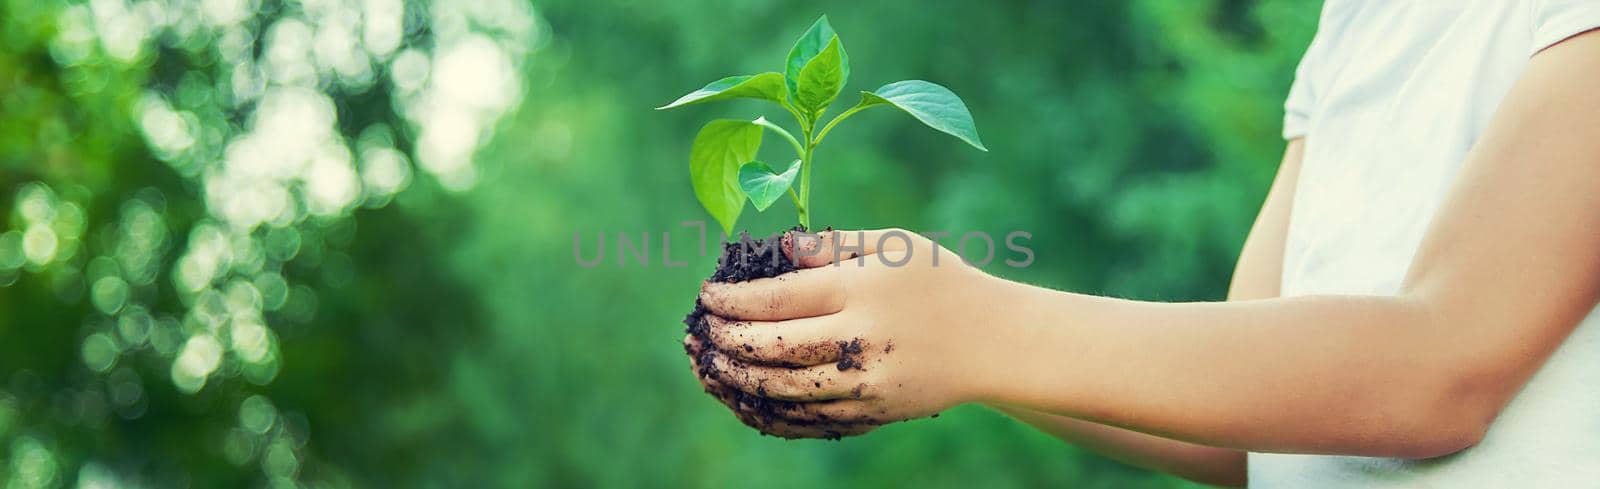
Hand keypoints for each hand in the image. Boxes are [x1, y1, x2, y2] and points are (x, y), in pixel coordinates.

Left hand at [693, 229, 1002, 436]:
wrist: (994, 341)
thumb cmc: (941, 281)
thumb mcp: (893, 245)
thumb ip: (831, 244)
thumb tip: (777, 244)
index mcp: (859, 289)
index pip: (775, 298)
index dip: (731, 300)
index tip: (707, 296)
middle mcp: (858, 337)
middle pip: (771, 346)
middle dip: (726, 341)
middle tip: (701, 332)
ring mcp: (865, 381)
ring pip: (783, 389)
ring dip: (738, 380)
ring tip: (712, 368)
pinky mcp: (873, 411)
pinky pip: (809, 419)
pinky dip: (771, 412)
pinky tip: (749, 400)